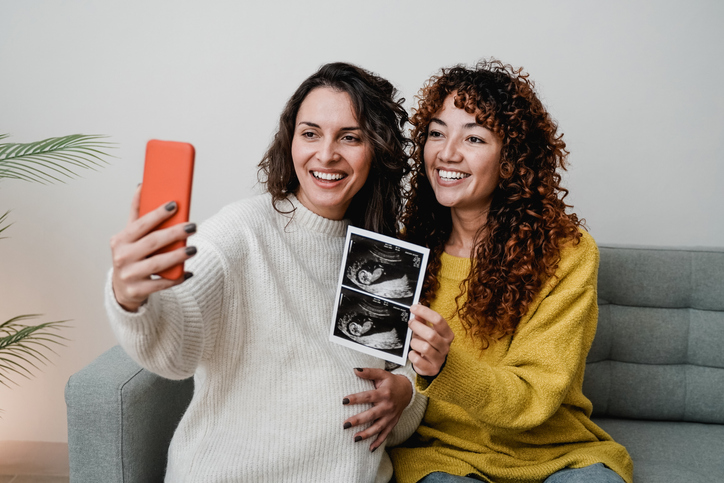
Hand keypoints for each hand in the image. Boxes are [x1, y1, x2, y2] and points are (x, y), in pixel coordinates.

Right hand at [110, 185, 196, 311]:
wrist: (122, 289)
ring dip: (178, 256)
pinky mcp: (138, 290)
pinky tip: (188, 272)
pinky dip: (176, 278)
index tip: (175, 205)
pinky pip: (162, 283)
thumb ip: (136, 213)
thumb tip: (141, 185)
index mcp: (120, 240)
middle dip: (174, 233)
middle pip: (153, 243)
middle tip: (193, 226)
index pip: (141, 224)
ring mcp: (129, 275)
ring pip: (158, 264)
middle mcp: (122, 257)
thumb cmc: (130, 255)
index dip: (158, 214)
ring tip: (193, 249)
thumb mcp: (129, 236)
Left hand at [342, 368, 412, 451]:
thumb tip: (355, 370)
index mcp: (384, 394)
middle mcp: (387, 406)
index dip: (356, 398)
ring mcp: (390, 416)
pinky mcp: (392, 423)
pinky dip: (378, 442)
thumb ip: (369, 372)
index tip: (344, 400)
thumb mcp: (382, 374)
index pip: (368, 397)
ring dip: (366, 434)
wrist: (408, 391)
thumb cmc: (391, 382)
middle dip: (358, 420)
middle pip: (372, 415)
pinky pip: (385, 434)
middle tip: (345, 424)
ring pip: (378, 428)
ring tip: (355, 439)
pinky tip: (370, 448)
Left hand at [407, 304, 454, 376]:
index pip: (439, 320)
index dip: (425, 312)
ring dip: (415, 343)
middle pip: (431, 335)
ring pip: (424, 348)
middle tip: (410, 323)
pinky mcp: (432, 369)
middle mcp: (446, 346)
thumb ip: (423, 320)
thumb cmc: (429, 344)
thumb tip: (417, 309)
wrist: (433, 365)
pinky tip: (414, 353)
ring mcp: (440, 359)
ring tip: (414, 342)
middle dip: (417, 327)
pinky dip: (412, 355)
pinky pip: (418, 360)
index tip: (413, 308)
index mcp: (447, 334)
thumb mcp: (428, 330)